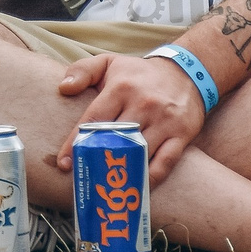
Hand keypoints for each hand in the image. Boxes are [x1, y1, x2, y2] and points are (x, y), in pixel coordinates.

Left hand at [51, 52, 206, 178]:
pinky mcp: (181, 135)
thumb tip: (64, 88)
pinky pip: (164, 163)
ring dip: (122, 174)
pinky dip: (150, 178)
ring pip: (139, 154)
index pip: (94, 119)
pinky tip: (137, 187)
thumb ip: (82, 71)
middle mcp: (143, 104)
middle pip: (115, 140)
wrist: (186, 72)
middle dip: (97, 161)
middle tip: (84, 179)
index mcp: (121, 88)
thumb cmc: (139, 73)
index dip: (76, 143)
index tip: (65, 163)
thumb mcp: (109, 62)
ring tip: (106, 189)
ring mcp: (164, 121)